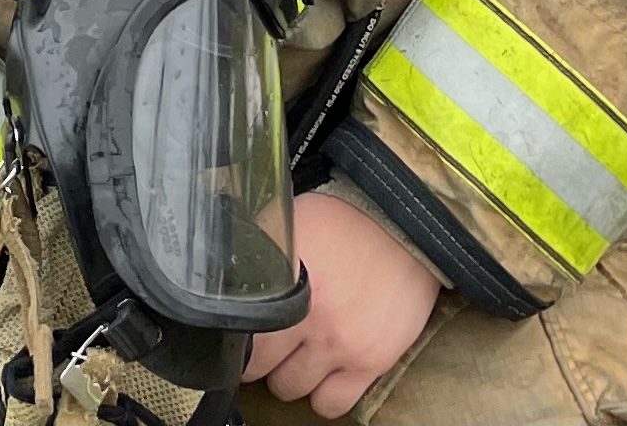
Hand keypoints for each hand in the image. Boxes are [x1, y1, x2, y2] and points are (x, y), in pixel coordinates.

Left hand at [242, 188, 438, 417]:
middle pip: (264, 369)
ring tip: (300, 355)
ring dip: (291, 375)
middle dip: (264, 358)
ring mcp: (341, 345)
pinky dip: (323, 395)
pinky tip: (324, 373)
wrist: (401, 225)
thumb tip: (226, 274)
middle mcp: (310, 320)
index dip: (236, 337)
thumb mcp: (288, 225)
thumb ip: (257, 255)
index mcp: (284, 284)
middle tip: (273, 342)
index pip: (240, 335)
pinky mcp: (372, 362)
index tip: (242, 334)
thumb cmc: (342, 221)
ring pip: (293, 390)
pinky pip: (332, 405)